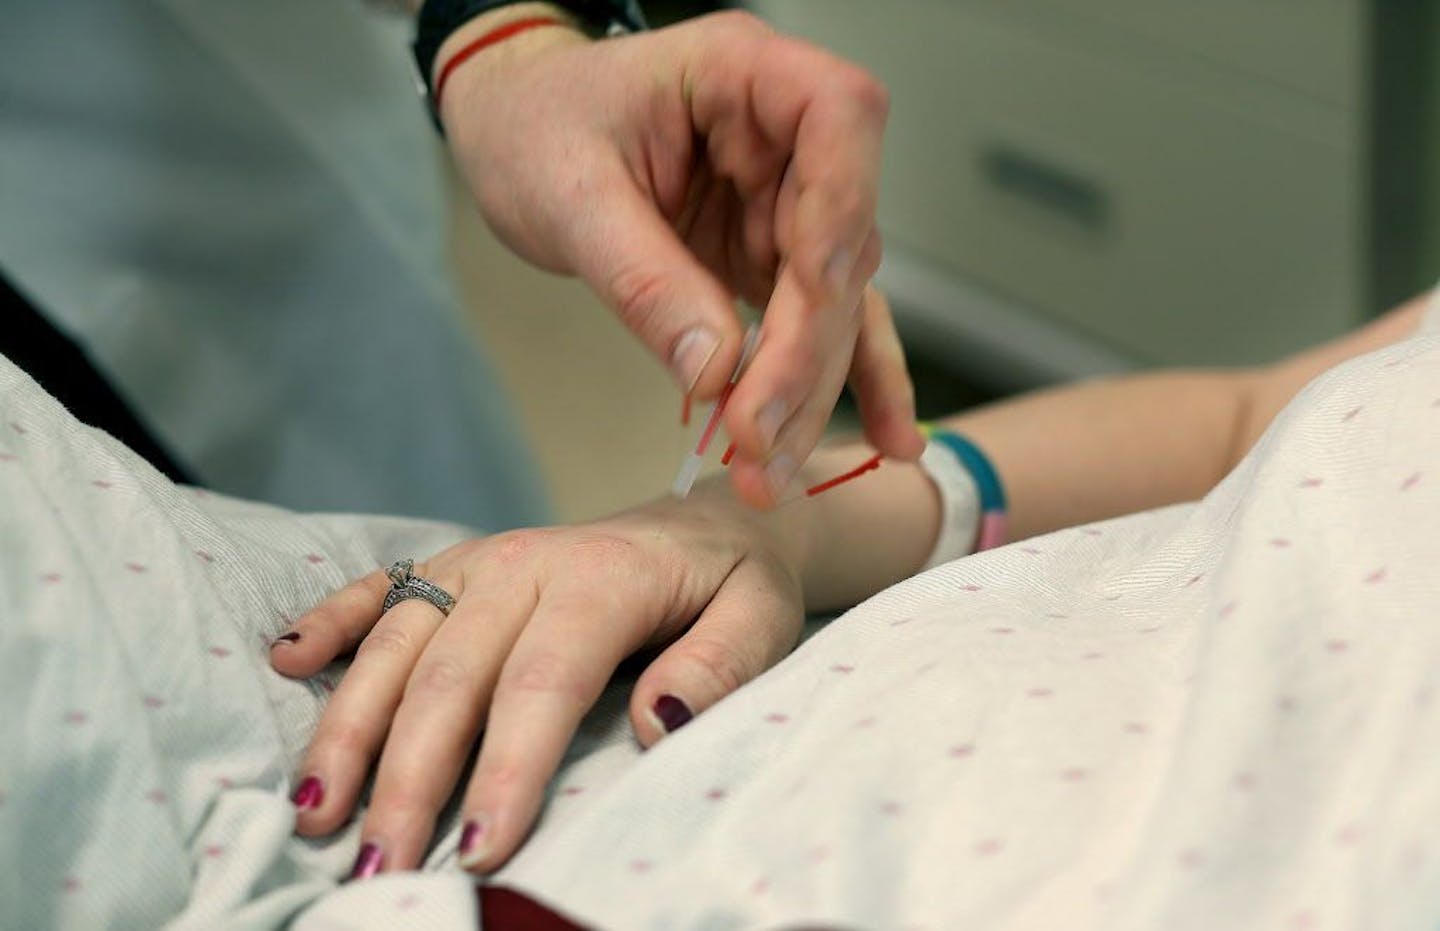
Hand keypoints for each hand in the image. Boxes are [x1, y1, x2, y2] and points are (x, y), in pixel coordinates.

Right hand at [271, 484, 806, 875]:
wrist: (707, 523)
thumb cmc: (733, 583)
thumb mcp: (761, 618)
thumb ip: (718, 667)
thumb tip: (656, 722)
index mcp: (602, 580)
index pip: (542, 683)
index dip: (506, 768)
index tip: (480, 849)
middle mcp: (524, 564)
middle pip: (450, 676)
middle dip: (408, 778)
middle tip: (379, 867)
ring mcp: (480, 560)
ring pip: (396, 642)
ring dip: (350, 726)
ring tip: (314, 808)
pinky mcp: (455, 565)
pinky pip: (381, 587)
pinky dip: (331, 621)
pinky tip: (284, 661)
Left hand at [439, 8, 924, 506]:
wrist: (515, 131)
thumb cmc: (535, 127)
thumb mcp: (570, 196)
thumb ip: (645, 279)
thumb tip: (716, 371)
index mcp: (742, 75)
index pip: (839, 117)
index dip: (843, 207)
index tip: (818, 294)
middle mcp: (782, 136)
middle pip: (839, 241)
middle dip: (803, 351)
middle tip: (757, 437)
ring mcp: (784, 200)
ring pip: (833, 301)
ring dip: (809, 390)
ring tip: (773, 471)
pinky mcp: (769, 255)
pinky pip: (821, 321)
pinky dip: (842, 381)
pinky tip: (884, 437)